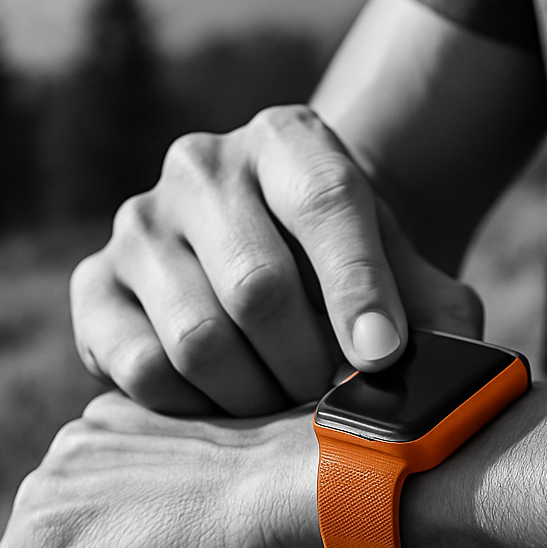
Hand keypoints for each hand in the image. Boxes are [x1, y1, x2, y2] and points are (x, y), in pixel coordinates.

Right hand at [70, 105, 482, 416]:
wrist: (274, 263)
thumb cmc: (349, 272)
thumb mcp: (406, 274)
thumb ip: (438, 313)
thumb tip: (451, 375)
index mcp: (288, 141)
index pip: (326, 203)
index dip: (360, 289)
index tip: (383, 357)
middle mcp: (201, 165)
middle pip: (257, 286)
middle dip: (308, 364)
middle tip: (334, 400)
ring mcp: (139, 222)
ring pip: (198, 338)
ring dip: (256, 394)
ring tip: (287, 404)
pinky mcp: (95, 283)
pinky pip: (142, 369)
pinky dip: (196, 407)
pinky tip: (229, 403)